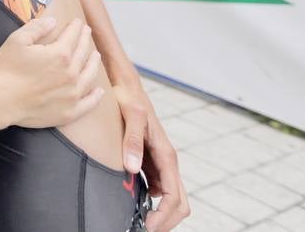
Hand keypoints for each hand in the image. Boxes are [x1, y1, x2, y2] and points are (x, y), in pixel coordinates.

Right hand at [0, 17, 106, 128]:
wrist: (0, 101)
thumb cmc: (6, 70)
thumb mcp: (17, 40)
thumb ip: (36, 28)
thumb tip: (53, 22)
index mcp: (60, 54)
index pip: (72, 36)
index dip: (75, 27)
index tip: (77, 22)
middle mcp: (71, 74)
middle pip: (83, 53)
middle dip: (85, 40)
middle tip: (87, 33)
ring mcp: (72, 94)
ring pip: (90, 75)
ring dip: (94, 63)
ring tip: (95, 56)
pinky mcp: (69, 112)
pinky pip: (89, 103)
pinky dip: (96, 96)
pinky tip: (99, 91)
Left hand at [113, 77, 189, 229]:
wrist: (126, 86)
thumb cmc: (129, 99)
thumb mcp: (130, 115)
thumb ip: (131, 140)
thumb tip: (131, 167)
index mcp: (166, 155)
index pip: (174, 197)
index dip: (164, 216)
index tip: (148, 227)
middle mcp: (167, 162)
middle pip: (178, 203)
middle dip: (166, 221)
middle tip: (143, 230)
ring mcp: (160, 163)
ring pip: (170, 199)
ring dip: (160, 214)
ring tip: (138, 224)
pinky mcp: (150, 162)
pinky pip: (156, 189)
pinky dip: (151, 203)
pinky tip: (133, 206)